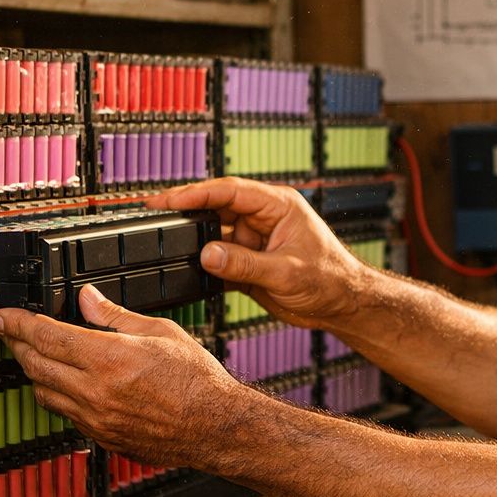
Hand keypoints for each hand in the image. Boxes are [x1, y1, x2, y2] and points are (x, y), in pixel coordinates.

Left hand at [0, 285, 249, 468]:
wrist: (215, 426)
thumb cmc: (197, 381)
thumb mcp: (161, 332)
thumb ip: (116, 316)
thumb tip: (87, 300)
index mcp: (109, 358)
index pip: (45, 336)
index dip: (16, 323)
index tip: (1, 316)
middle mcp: (96, 391)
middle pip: (34, 364)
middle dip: (16, 344)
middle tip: (10, 331)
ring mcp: (95, 418)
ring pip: (43, 392)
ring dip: (33, 371)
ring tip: (34, 355)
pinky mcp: (101, 436)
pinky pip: (64, 413)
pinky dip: (56, 395)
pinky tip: (64, 384)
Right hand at [147, 177, 368, 328]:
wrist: (344, 305)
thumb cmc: (332, 279)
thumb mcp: (287, 272)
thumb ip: (246, 264)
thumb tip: (208, 254)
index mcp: (277, 206)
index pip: (229, 191)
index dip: (196, 193)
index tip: (168, 199)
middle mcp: (262, 219)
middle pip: (215, 209)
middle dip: (186, 213)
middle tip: (152, 216)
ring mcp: (254, 241)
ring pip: (213, 235)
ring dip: (193, 242)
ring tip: (163, 246)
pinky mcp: (248, 264)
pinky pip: (218, 260)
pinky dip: (202, 266)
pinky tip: (184, 271)